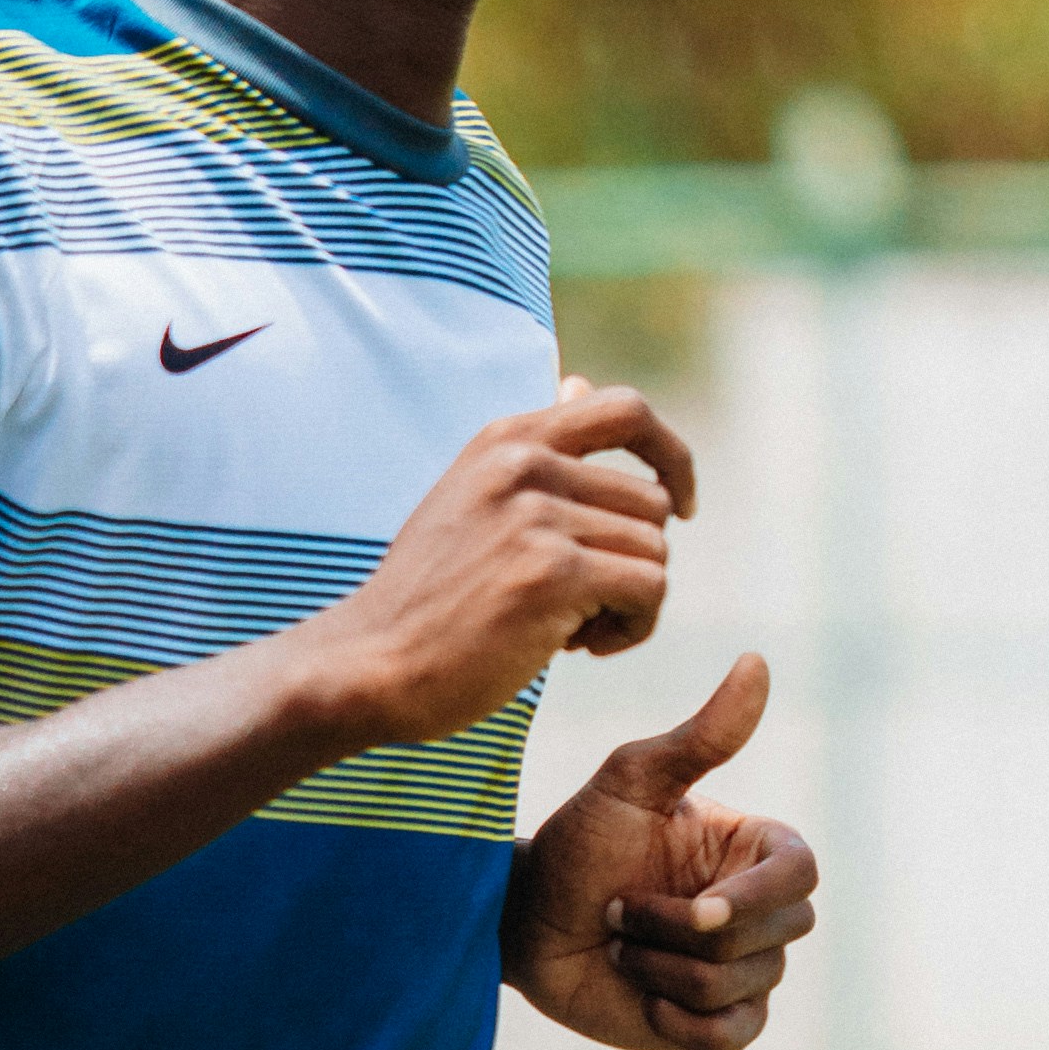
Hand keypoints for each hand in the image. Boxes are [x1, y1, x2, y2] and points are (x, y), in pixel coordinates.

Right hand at [285, 388, 692, 756]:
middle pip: (651, 504)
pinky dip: (631, 629)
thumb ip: (534, 449)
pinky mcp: (552, 575)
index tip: (680, 504)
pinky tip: (578, 648)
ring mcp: (536, 517)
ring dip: (627, 603)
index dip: (671, 454)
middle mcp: (523, 465)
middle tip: (578, 607)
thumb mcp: (471, 496)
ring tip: (568, 630)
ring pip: (656, 552)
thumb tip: (581, 384)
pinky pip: (650, 592)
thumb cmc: (424, 596)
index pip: (625, 409)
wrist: (368, 665)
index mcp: (505, 440)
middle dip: (631, 562)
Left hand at [502, 653, 816, 1049]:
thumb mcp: (629, 782)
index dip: (754, 899)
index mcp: (755, 850)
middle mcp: (760, 910)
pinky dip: (682, 1020)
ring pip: (745, 986)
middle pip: (778, 935)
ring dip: (664, 969)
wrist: (523, 923)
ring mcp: (743, 970)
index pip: (801, 875)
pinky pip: (731, 1036)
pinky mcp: (717, 1025)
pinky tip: (642, 996)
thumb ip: (699, 735)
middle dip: (686, 932)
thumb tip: (757, 663)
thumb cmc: (575, 845)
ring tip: (619, 944)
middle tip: (620, 911)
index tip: (694, 906)